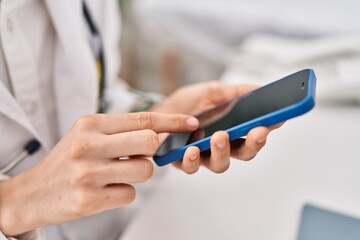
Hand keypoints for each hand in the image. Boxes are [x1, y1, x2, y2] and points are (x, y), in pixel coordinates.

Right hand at [0, 112, 198, 235]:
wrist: (33, 193)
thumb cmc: (67, 161)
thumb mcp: (86, 135)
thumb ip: (119, 132)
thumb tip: (158, 134)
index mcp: (91, 124)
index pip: (143, 119)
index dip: (172, 121)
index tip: (191, 123)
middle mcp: (89, 146)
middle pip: (150, 142)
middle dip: (152, 150)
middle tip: (139, 155)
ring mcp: (89, 174)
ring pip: (145, 171)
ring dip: (138, 174)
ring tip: (116, 175)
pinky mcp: (89, 200)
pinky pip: (131, 195)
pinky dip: (124, 193)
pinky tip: (105, 191)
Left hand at [152, 81, 282, 173]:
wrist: (161, 110)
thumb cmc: (188, 103)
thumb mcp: (212, 92)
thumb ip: (234, 92)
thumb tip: (259, 89)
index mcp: (233, 130)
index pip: (255, 134)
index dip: (267, 129)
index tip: (276, 120)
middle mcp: (222, 146)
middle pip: (244, 153)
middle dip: (253, 144)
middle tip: (256, 132)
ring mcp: (203, 155)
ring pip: (220, 164)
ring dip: (223, 152)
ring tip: (221, 136)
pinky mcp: (183, 161)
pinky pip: (191, 166)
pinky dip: (192, 160)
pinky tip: (192, 149)